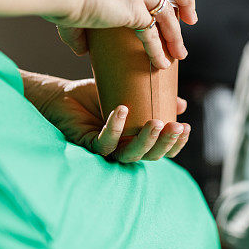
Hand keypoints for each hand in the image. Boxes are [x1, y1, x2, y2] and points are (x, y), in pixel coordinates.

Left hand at [21, 71, 190, 162]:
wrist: (62, 96)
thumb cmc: (94, 97)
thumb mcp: (130, 93)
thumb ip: (154, 99)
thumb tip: (181, 104)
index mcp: (136, 140)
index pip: (161, 149)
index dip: (176, 143)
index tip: (186, 127)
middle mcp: (124, 148)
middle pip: (150, 155)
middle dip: (165, 143)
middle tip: (176, 127)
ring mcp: (107, 149)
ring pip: (130, 155)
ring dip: (146, 141)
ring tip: (156, 123)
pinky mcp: (89, 145)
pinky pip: (105, 143)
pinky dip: (115, 127)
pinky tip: (122, 111)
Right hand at [45, 0, 196, 69]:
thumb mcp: (70, 7)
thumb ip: (78, 29)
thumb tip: (81, 49)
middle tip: (191, 18)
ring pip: (167, 10)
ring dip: (176, 34)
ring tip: (181, 53)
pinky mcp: (133, 9)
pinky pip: (152, 33)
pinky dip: (158, 50)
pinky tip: (162, 63)